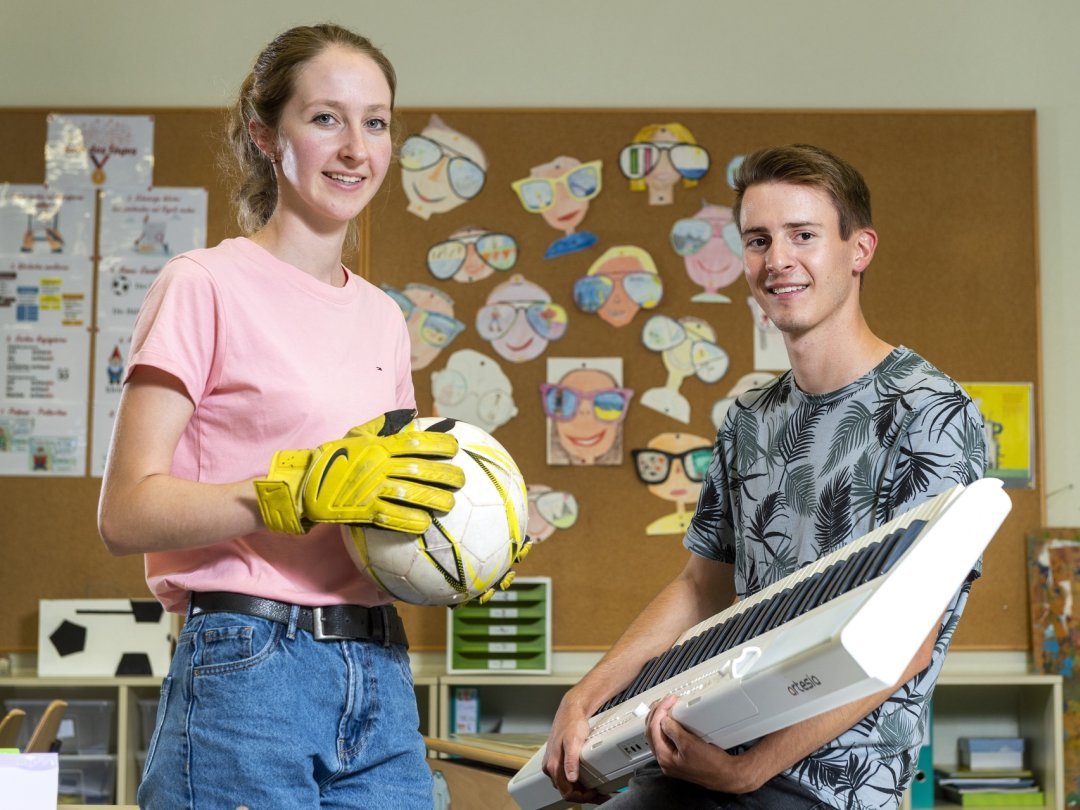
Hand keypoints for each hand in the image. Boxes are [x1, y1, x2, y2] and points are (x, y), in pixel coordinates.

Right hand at [254, 409, 464, 534]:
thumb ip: (384, 424)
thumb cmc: (334, 457)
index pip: (415, 442)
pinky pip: (392, 517)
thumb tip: (411, 413)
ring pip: (410, 494)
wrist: (303, 485)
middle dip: (445, 475)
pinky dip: (411, 521)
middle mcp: (378, 465)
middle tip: (461, 480)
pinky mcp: (363, 510)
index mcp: (378, 446)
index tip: (456, 448)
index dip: (439, 444)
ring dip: (434, 500)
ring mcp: (371, 488)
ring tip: (450, 504)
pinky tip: (425, 524)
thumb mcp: (357, 434)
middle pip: (419, 469)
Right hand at [541, 692, 609, 804]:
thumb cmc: (571, 723)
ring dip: (581, 791)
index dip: (582, 797)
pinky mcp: (559, 760)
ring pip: (566, 785)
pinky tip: (587, 781)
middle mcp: (551, 767)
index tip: (595, 794)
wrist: (571, 710)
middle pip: (566, 791)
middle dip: (583, 796)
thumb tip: (571, 778)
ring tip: (596, 790)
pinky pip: (567, 777)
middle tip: (600, 795)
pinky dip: (578, 783)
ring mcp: (554, 763)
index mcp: (553, 765)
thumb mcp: (573, 741)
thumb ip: (571, 761)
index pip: (566, 792)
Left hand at [645, 694, 757, 793]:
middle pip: (652, 733)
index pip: (654, 729)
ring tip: (665, 707)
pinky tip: (671, 721)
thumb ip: (673, 731)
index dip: (659, 712)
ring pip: (658, 736)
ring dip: (660, 720)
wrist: (726, 774)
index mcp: (665, 757)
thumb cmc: (712, 764)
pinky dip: (667, 727)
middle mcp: (665, 761)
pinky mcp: (679, 758)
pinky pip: (667, 739)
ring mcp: (672, 760)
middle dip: (656, 714)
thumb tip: (663, 720)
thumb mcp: (690, 744)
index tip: (668, 701)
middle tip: (663, 701)